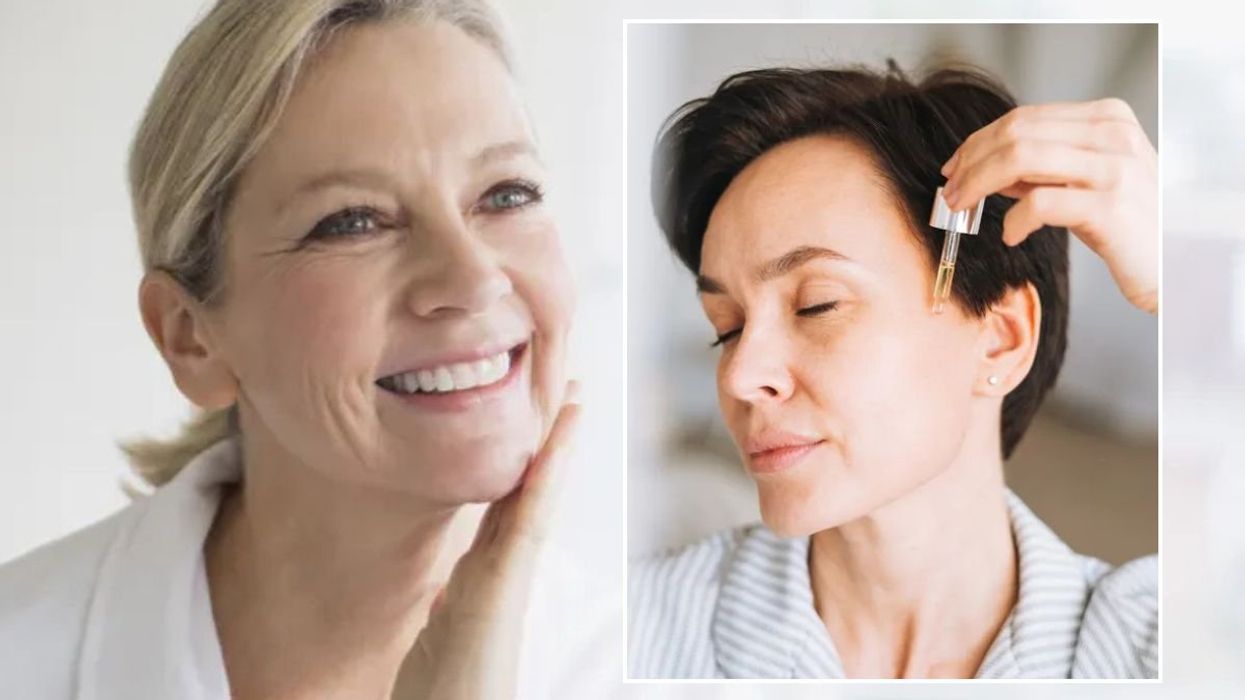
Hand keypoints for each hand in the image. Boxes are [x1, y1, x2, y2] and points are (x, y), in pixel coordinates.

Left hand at [391, 382, 581, 698]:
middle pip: (526, 491)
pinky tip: (549, 452)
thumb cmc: (444, 696)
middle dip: (549, 440)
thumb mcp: (437, 638)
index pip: (506, 505)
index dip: (525, 459)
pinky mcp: (499, 596)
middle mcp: (496, 576)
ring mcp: (501, 584)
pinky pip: (523, 529)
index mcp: (479, 581)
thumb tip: (445, 592)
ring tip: (573, 403)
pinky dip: (540, 488)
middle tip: (571, 389)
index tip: (538, 417)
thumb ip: (449, 607)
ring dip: (554, 450)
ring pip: (533, 501)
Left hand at [941, 98, 1157, 313]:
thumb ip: (1039, 168)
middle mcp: (1113, 135)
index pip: (1024, 118)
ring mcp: (1114, 168)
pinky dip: (1014, 220)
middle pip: (1016, 134)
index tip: (954, 167)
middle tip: (951, 192)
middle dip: (971, 162)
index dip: (978, 142)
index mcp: (1106, 118)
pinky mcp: (1112, 206)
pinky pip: (1041, 203)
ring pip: (1021, 158)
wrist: (1172, 263)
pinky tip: (1010, 235)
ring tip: (963, 208)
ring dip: (979, 184)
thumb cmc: (1126, 224)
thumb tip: (984, 164)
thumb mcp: (1081, 183)